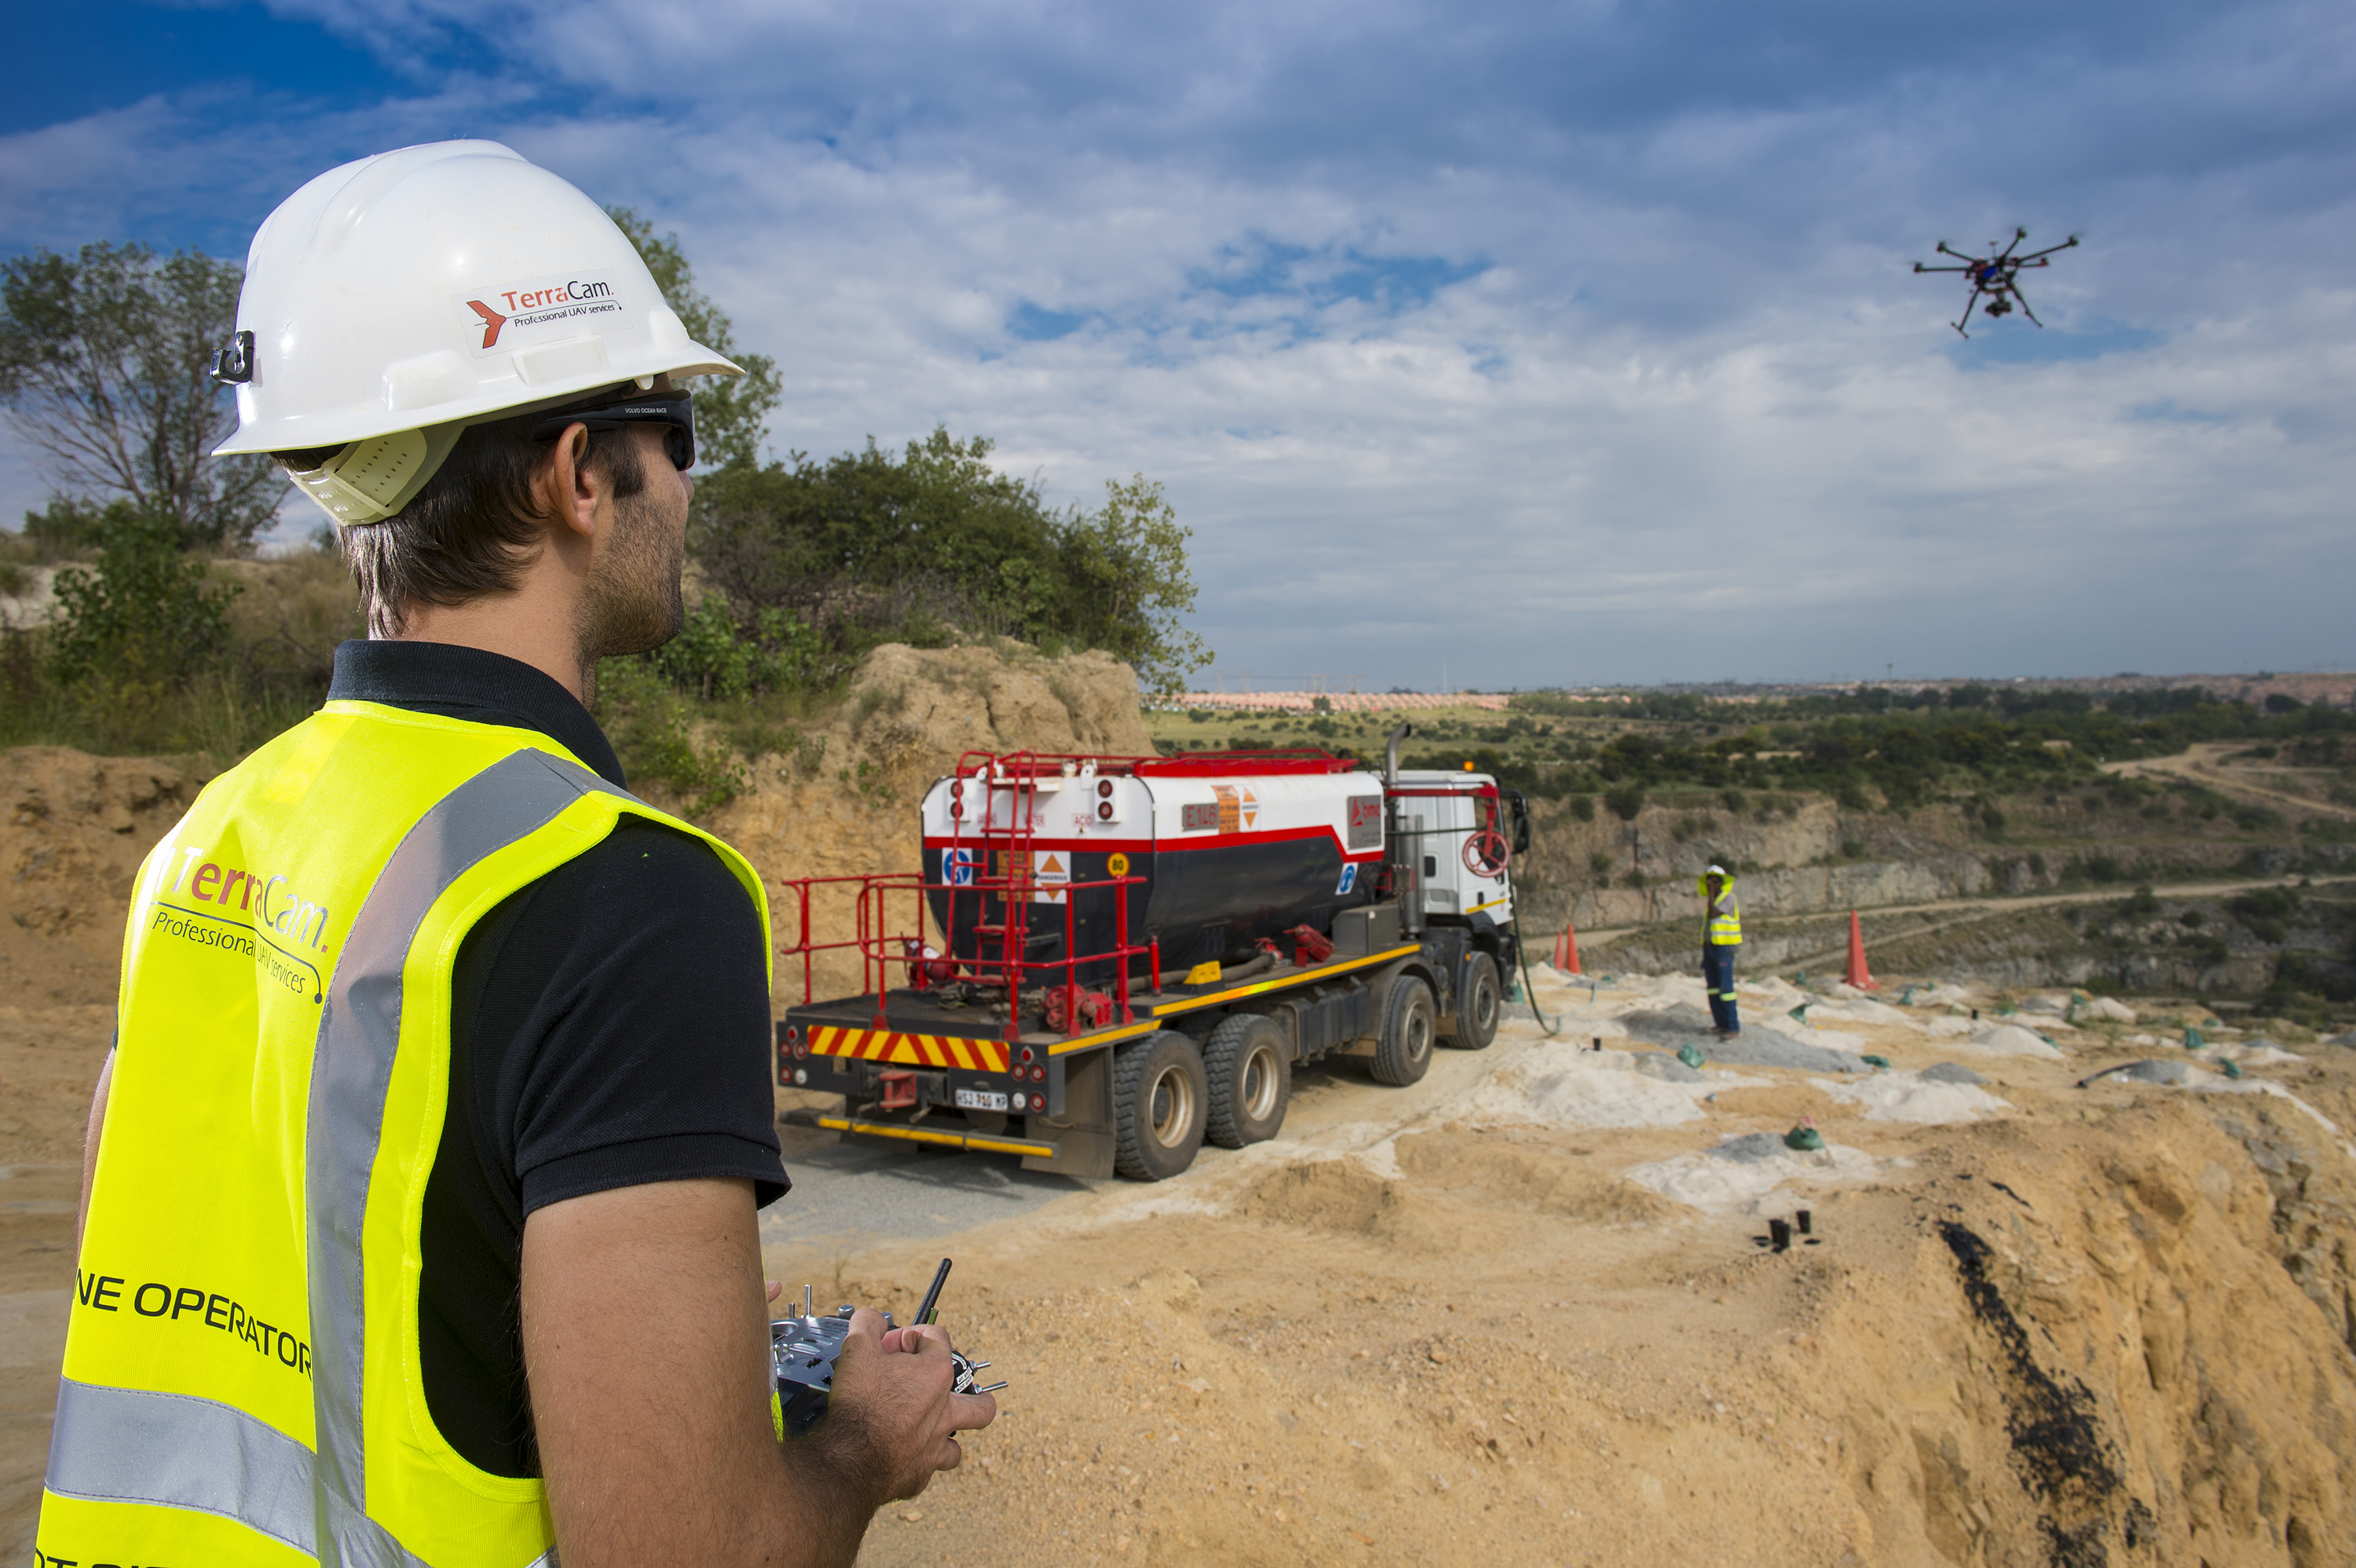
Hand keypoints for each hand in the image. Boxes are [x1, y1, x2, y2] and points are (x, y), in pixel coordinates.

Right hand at [814, 1309, 997, 1504]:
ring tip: (931, 1428)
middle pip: (978, 1402)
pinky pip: (928, 1468)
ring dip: (946, 1434)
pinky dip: (918, 1461)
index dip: (910, 1335)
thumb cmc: (859, 1405)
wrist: (849, 1459)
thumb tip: (871, 1319)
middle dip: (974, 1395)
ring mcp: (934, 1446)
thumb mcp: (857, 1347)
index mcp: (935, 1375)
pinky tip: (901, 1454)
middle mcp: (944, 1411)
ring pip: (957, 1443)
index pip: (937, 1339)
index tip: (890, 1346)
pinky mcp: (919, 1475)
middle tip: (953, 1392)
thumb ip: (867, 1324)